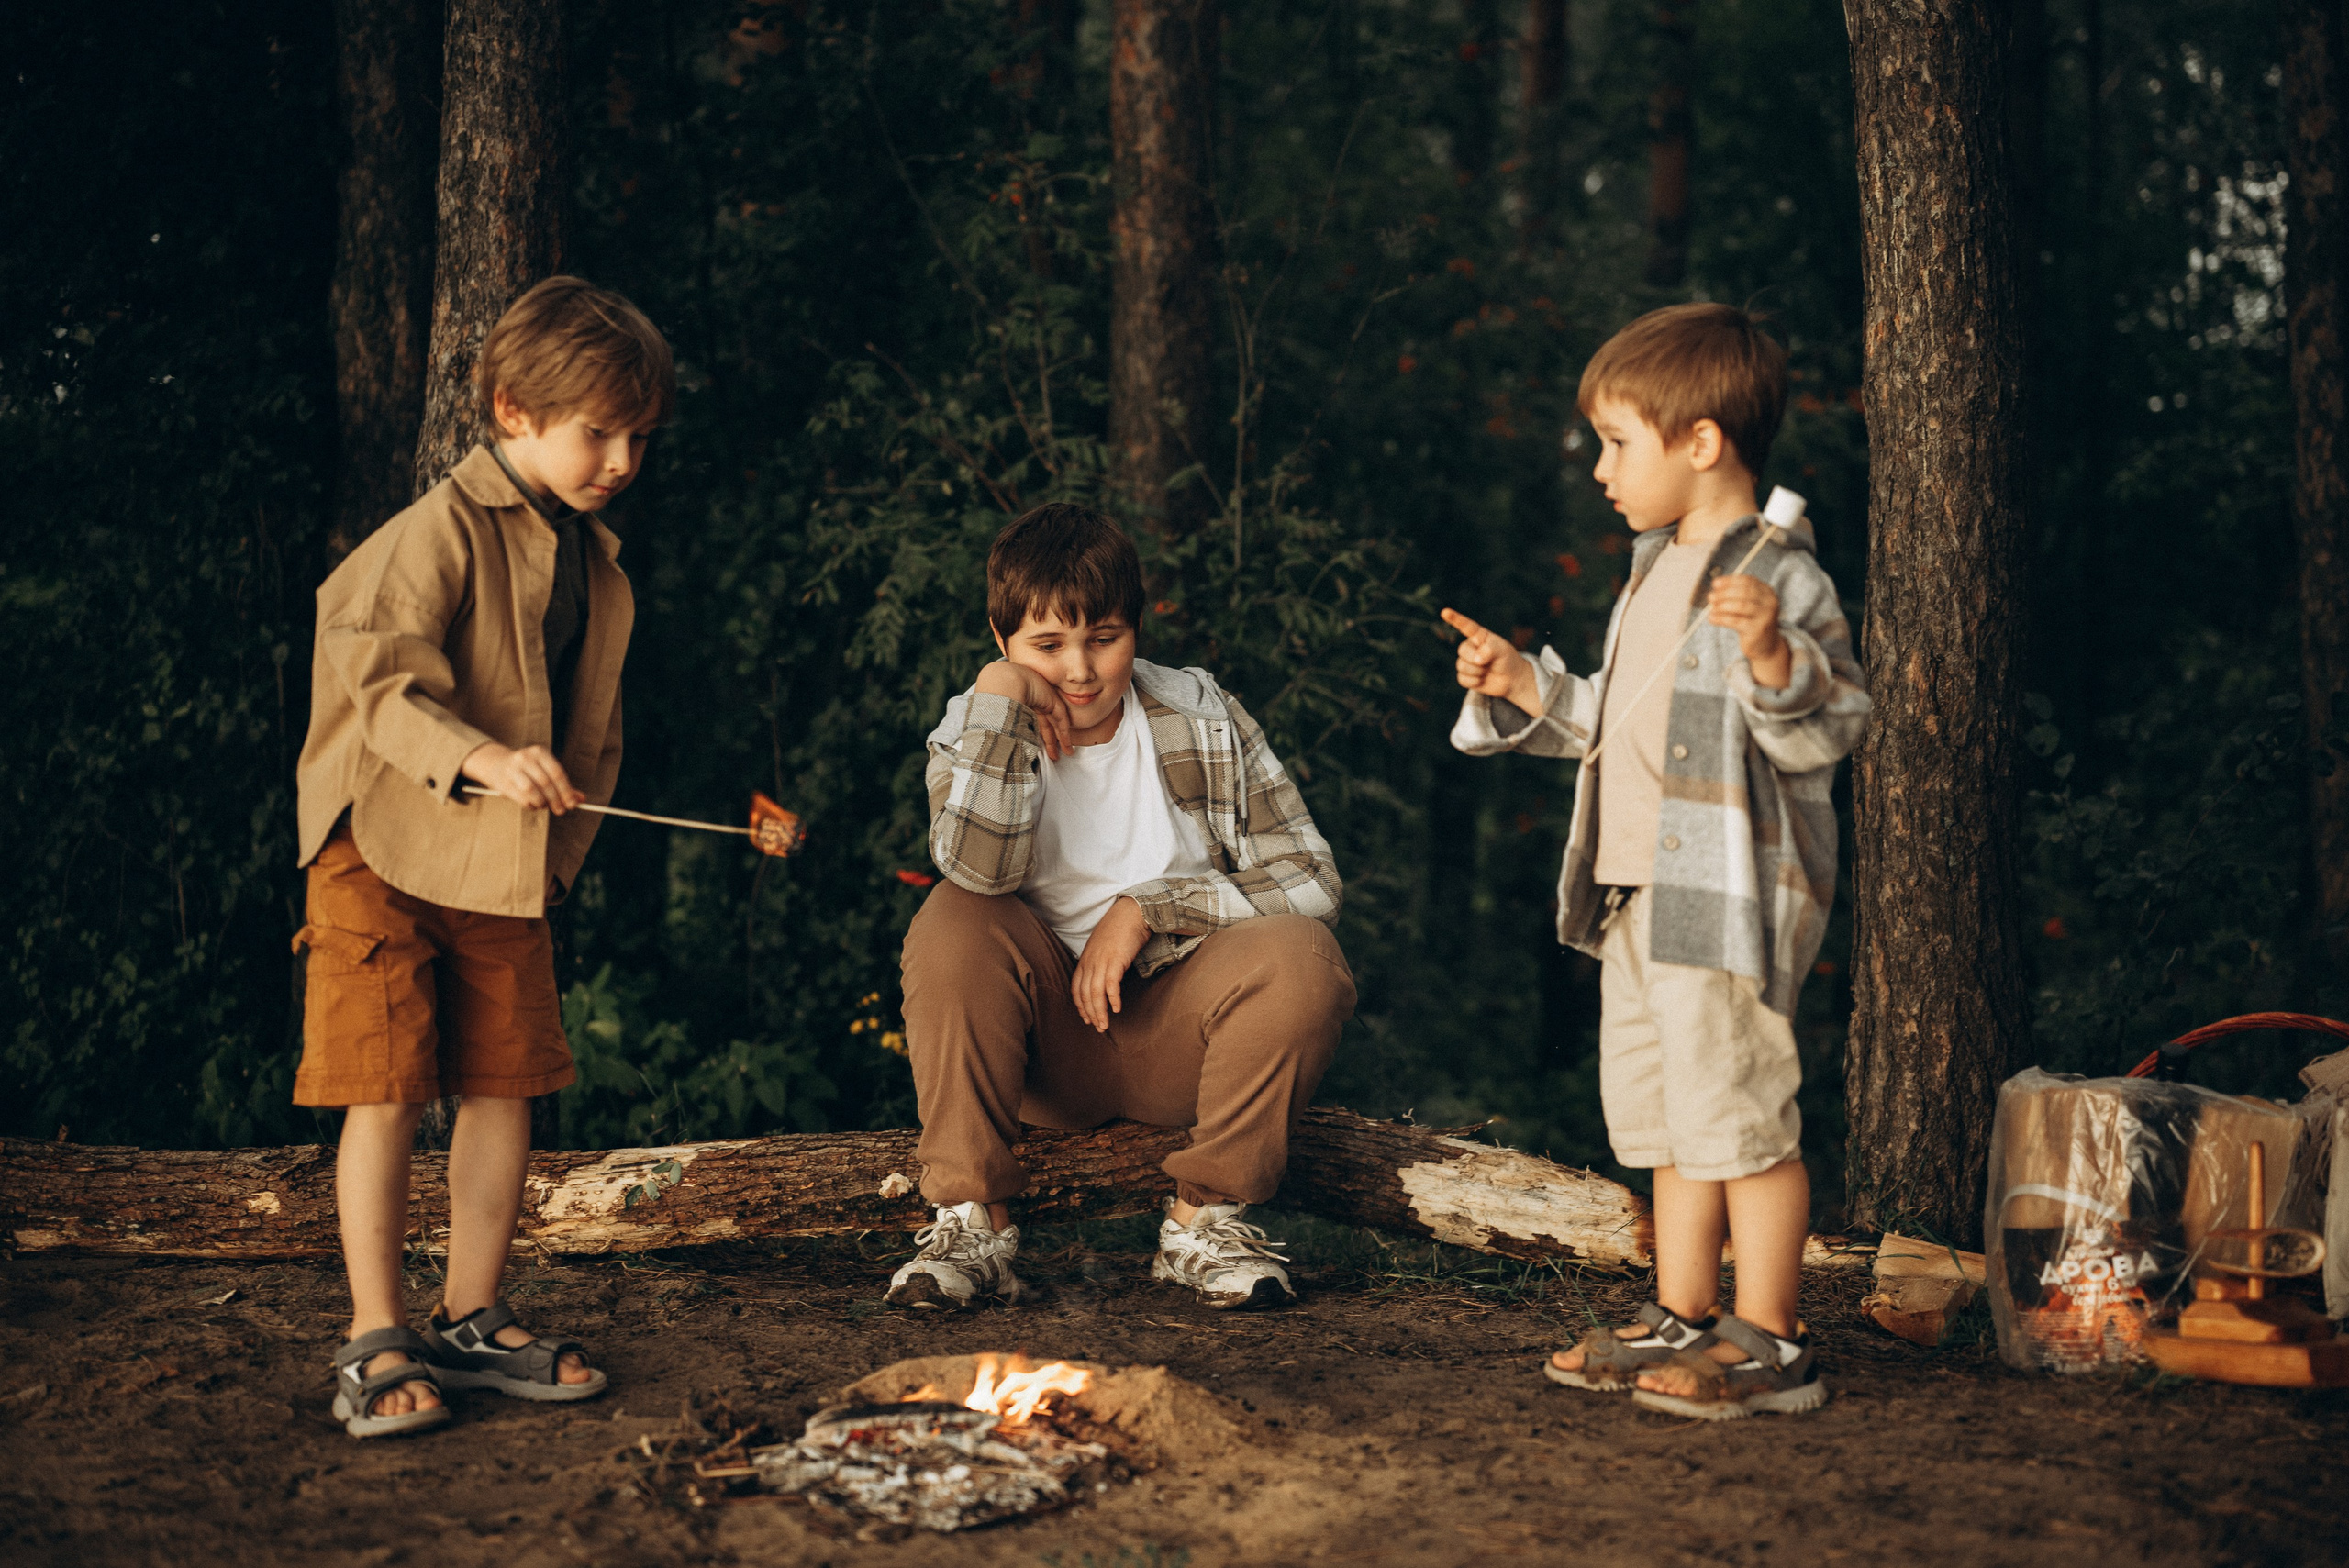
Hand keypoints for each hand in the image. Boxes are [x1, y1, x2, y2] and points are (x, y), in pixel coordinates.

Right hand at [460, 742, 584, 813]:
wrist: (496, 764)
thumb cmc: (528, 770)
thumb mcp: (545, 771)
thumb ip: (563, 785)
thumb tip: (581, 799)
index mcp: (539, 752)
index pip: (557, 773)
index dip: (567, 791)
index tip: (573, 804)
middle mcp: (525, 758)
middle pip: (546, 783)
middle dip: (556, 800)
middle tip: (561, 810)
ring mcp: (512, 769)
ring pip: (532, 791)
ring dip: (542, 803)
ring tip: (545, 805)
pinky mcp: (503, 782)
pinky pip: (521, 798)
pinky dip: (531, 805)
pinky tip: (534, 805)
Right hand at [974, 659, 1075, 760]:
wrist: (1004, 683)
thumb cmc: (997, 699)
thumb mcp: (1003, 716)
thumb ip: (1007, 729)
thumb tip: (1001, 748)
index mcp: (1021, 701)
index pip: (1033, 720)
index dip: (1037, 735)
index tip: (1039, 749)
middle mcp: (1034, 700)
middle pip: (1046, 724)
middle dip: (1050, 740)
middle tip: (1055, 755)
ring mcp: (1045, 699)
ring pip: (1056, 723)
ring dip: (1061, 739)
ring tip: (1067, 752)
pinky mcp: (1053, 702)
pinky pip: (1061, 720)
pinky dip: (1064, 734)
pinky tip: (1067, 745)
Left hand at [1071, 897, 1152, 1032]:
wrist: (1133, 912)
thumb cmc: (1120, 928)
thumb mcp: (1103, 946)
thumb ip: (1100, 961)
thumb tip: (1103, 977)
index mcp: (1085, 959)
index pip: (1076, 988)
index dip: (1080, 1006)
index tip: (1087, 1018)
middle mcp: (1090, 962)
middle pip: (1085, 994)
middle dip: (1090, 1013)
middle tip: (1098, 1027)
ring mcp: (1102, 961)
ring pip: (1095, 993)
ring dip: (1100, 1012)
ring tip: (1105, 1024)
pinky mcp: (1115, 960)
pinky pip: (1111, 985)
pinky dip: (1113, 999)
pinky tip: (1117, 1008)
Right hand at [1439, 608, 1542, 716]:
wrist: (1511, 678)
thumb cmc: (1506, 659)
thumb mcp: (1502, 650)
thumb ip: (1489, 650)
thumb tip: (1476, 659)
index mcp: (1478, 636)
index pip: (1466, 626)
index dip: (1455, 619)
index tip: (1445, 612)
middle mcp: (1470, 647)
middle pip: (1462, 650)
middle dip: (1475, 658)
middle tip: (1488, 662)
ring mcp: (1466, 662)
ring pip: (1461, 666)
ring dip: (1478, 671)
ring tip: (1487, 670)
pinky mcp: (1465, 676)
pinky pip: (1462, 679)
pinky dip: (1474, 682)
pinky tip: (1482, 679)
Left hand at [1706, 575, 1791, 689]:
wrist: (1766, 645)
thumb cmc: (1752, 622)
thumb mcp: (1749, 605)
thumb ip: (1736, 596)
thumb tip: (1715, 588)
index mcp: (1768, 592)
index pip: (1748, 581)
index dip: (1730, 581)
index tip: (1715, 583)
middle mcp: (1769, 603)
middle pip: (1744, 592)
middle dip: (1724, 593)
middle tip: (1710, 597)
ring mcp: (1765, 616)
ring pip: (1740, 606)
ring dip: (1722, 605)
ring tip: (1711, 607)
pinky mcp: (1758, 630)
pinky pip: (1735, 621)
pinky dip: (1721, 618)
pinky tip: (1711, 618)